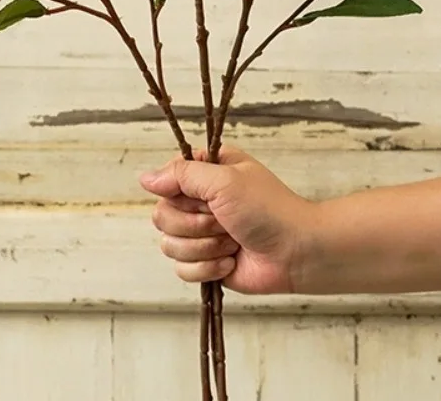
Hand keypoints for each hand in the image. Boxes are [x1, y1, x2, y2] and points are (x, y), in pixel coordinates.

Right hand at [139, 147, 316, 293]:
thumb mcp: (224, 180)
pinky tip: (230, 261)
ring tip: (230, 242)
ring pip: (169, 244)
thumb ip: (182, 175)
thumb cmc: (268, 209)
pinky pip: (181, 269)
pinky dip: (206, 268)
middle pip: (162, 215)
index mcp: (207, 172)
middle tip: (221, 221)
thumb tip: (144, 178)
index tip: (201, 197)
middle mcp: (201, 200)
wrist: (296, 253)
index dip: (178, 192)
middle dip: (193, 224)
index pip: (167, 179)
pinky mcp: (205, 261)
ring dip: (203, 247)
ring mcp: (202, 233)